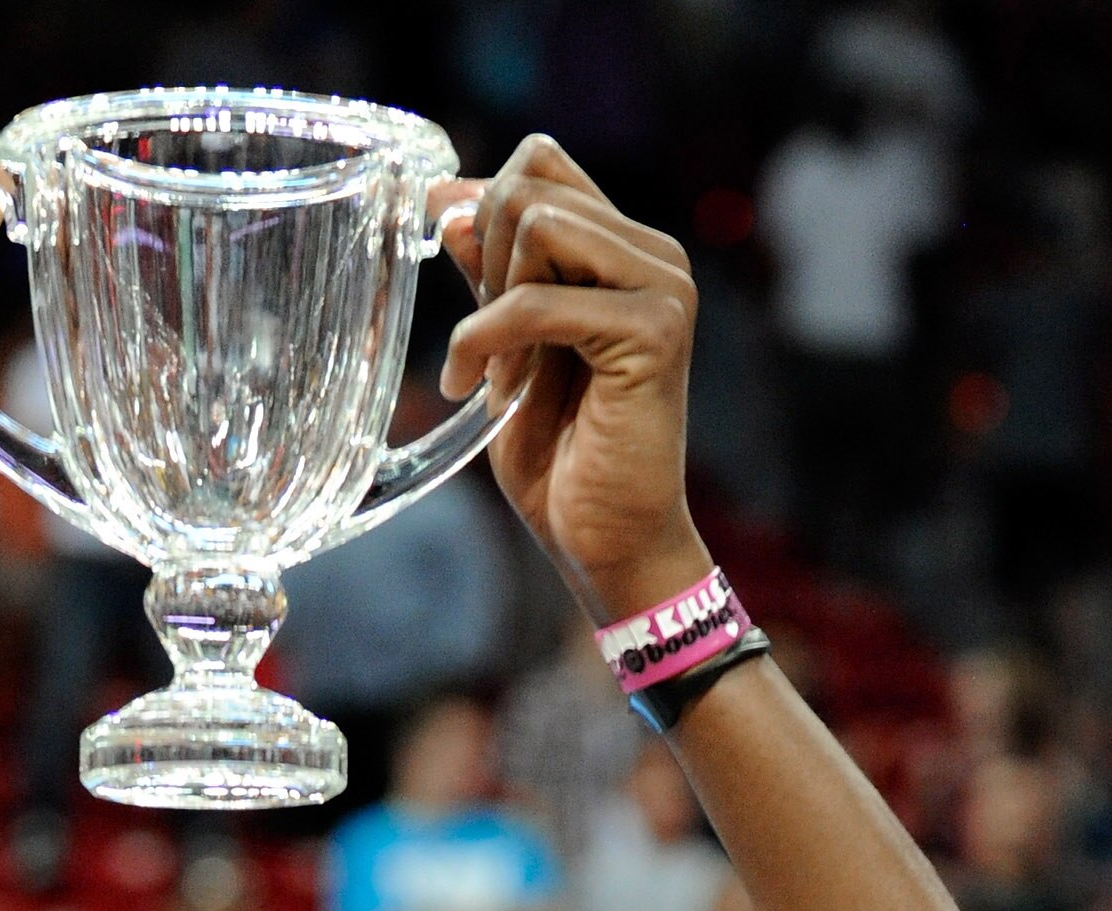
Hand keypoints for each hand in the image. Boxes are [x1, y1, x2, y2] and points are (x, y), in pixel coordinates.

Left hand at [441, 137, 707, 623]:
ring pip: (535, 224)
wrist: (608, 546)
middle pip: (530, 185)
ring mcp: (662, 287)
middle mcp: (654, 256)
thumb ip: (491, 277)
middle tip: (479, 345)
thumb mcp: (507, 352)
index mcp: (624, 250)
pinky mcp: (653, 331)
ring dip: (489, 302)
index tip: (452, 269)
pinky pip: (537, 302)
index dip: (480, 202)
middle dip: (480, 259)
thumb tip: (449, 202)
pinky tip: (491, 393)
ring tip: (490, 374)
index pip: (542, 164)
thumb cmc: (563, 463)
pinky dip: (492, 342)